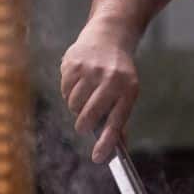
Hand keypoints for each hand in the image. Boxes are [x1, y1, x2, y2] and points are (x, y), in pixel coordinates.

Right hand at [60, 18, 139, 162]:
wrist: (109, 35)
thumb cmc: (119, 72)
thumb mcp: (127, 92)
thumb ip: (119, 119)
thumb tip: (117, 150)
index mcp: (128, 90)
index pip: (116, 122)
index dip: (106, 142)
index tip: (98, 158)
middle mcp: (111, 80)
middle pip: (88, 116)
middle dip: (83, 125)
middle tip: (84, 124)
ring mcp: (91, 71)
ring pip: (73, 104)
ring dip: (76, 106)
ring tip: (85, 94)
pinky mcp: (74, 64)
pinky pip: (64, 90)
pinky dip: (68, 91)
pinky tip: (79, 80)